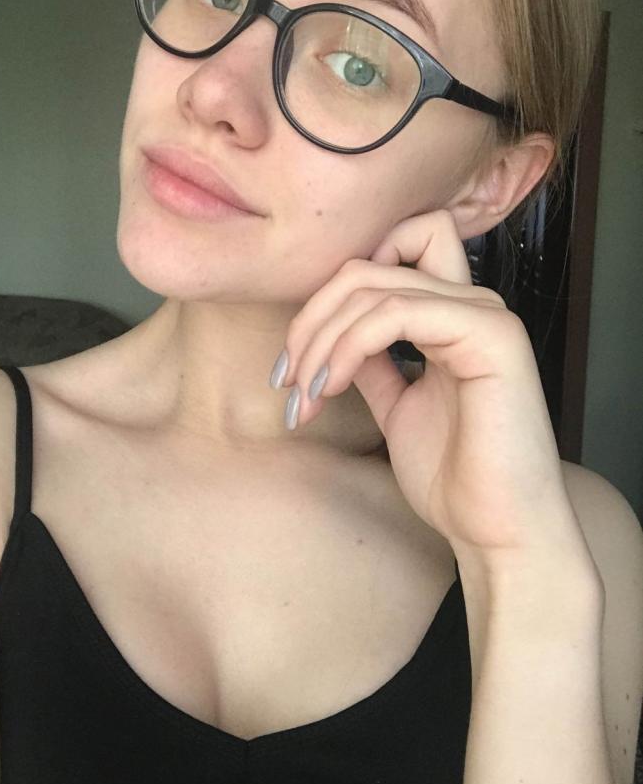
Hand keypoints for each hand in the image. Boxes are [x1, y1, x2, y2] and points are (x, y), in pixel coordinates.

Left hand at [275, 209, 590, 569]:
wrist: (496, 530)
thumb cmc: (453, 477)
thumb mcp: (396, 406)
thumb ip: (373, 362)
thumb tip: (331, 336)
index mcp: (453, 315)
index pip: (385, 253)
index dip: (332, 292)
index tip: (297, 357)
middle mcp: (473, 303)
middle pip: (365, 266)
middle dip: (311, 319)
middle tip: (286, 378)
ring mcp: (485, 314)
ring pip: (373, 285)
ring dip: (321, 339)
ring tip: (304, 394)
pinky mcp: (490, 335)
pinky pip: (395, 313)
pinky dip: (349, 345)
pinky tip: (331, 386)